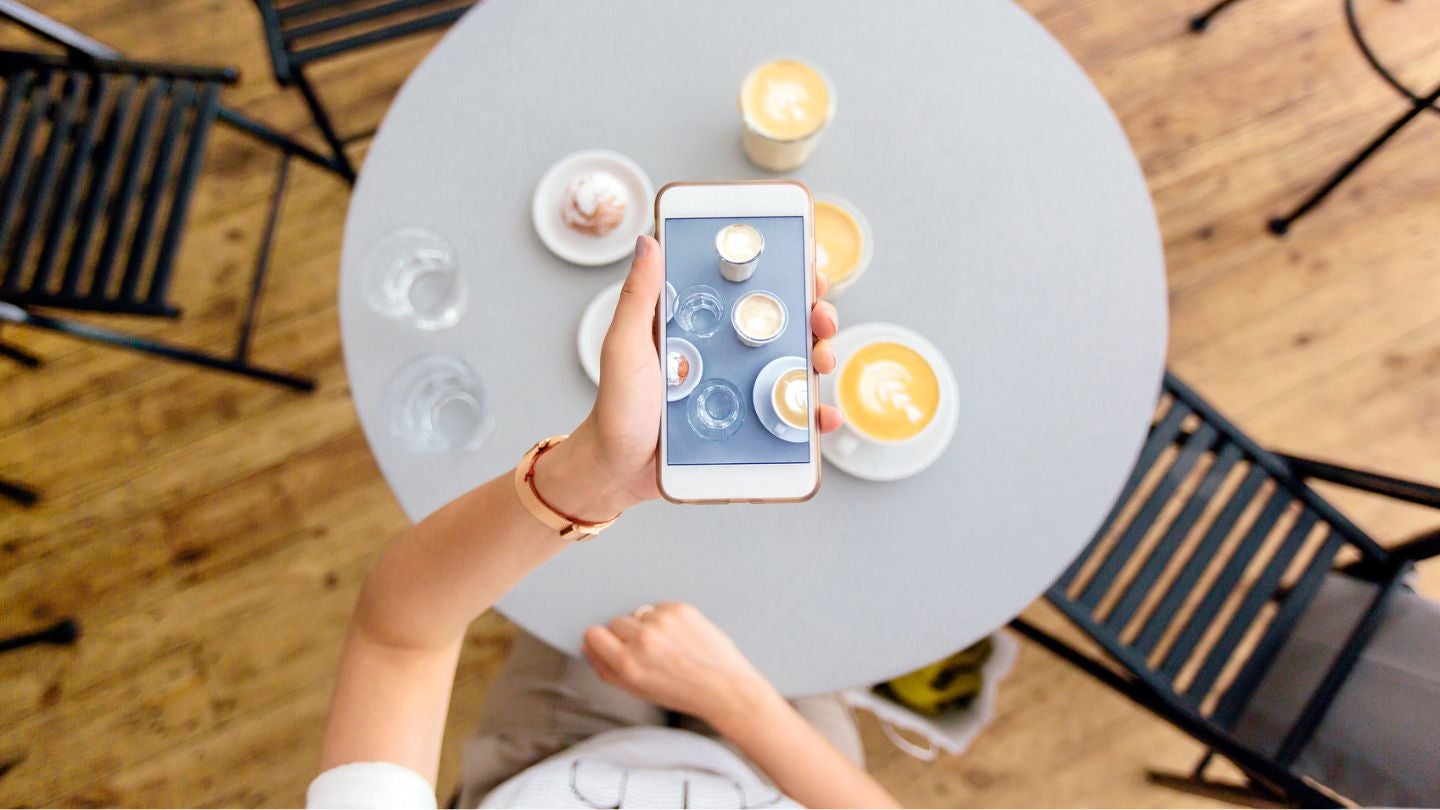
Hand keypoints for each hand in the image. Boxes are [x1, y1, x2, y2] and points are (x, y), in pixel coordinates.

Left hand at [534, 235, 842, 519]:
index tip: (809, 269)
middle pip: (784, 326)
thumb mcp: (625, 347)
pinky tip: (823, 416)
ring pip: (794, 367)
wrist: (618, 469)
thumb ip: (639, 297)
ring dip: (820, 358)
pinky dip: (813, 416)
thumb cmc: (616, 408)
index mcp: (701, 327)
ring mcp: (741, 390)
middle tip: (822, 318)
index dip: (785, 276)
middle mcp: (727, 354)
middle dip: (814, 316)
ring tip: (823, 361)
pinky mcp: (748, 427)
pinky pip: (789, 418)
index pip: (750, 291)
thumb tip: (649, 242)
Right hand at [582, 602, 782, 730]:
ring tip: (668, 646)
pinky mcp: (680, 609)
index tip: (611, 646)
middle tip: (648, 652)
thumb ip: (606, 670)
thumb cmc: (683, 693)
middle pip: (614, 622)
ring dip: (647, 626)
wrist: (725, 687)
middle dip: (626, 635)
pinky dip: (667, 620)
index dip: (602, 641)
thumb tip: (588, 647)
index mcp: (628, 665)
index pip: (593, 634)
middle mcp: (642, 640)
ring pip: (638, 614)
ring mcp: (662, 622)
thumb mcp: (638, 691)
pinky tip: (680, 637)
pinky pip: (659, 608)